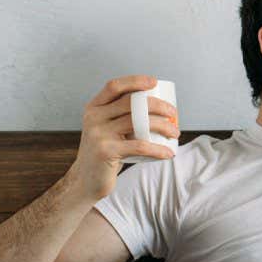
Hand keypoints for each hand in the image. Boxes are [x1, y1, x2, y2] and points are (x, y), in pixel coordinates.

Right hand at [68, 75, 179, 200]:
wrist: (86, 180)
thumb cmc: (105, 152)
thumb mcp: (106, 129)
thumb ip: (120, 115)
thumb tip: (156, 104)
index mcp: (94, 107)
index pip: (114, 86)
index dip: (135, 81)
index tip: (154, 82)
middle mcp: (93, 117)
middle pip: (131, 103)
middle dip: (158, 105)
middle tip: (173, 112)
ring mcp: (98, 134)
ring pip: (139, 122)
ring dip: (163, 126)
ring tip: (176, 132)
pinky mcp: (106, 151)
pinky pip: (140, 146)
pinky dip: (158, 149)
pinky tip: (169, 152)